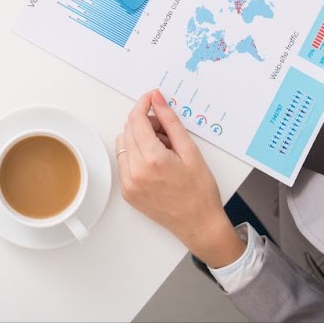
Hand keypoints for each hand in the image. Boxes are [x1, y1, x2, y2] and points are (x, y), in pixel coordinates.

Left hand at [118, 91, 245, 267]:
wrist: (199, 225)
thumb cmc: (200, 191)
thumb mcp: (190, 151)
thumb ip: (170, 121)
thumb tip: (157, 99)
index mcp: (152, 159)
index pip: (137, 119)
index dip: (143, 104)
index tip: (152, 98)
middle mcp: (135, 172)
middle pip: (128, 130)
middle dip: (145, 122)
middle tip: (165, 129)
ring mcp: (128, 183)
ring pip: (124, 144)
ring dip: (139, 137)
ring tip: (163, 147)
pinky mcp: (127, 192)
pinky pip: (124, 162)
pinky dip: (136, 154)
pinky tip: (156, 161)